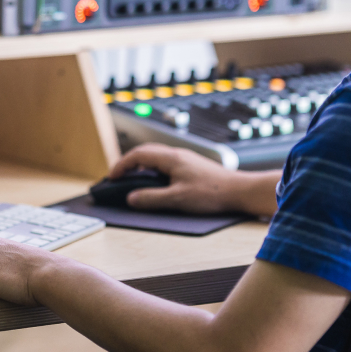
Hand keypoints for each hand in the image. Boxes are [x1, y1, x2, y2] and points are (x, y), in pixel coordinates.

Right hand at [110, 143, 238, 213]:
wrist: (238, 190)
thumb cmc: (211, 193)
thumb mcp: (177, 199)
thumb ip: (152, 198)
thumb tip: (131, 198)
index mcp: (171, 157)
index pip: (138, 154)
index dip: (122, 165)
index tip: (111, 177)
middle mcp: (177, 154)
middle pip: (146, 152)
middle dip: (128, 163)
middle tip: (117, 178)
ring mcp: (185, 159)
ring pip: (156, 157)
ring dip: (141, 166)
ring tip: (132, 180)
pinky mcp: (191, 166)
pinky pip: (165, 163)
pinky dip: (153, 170)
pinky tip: (155, 183)